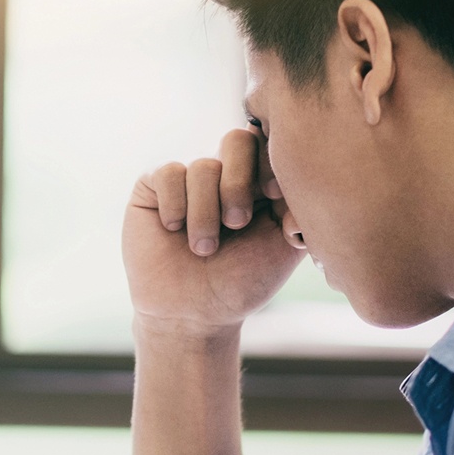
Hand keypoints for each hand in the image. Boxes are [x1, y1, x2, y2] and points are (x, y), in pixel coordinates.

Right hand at [123, 127, 304, 335]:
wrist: (192, 313)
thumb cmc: (240, 283)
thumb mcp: (284, 247)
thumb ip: (300, 209)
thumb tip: (299, 178)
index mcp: (260, 182)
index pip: (270, 147)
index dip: (271, 166)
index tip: (272, 195)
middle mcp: (225, 173)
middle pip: (237, 140)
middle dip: (239, 183)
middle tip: (237, 223)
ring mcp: (188, 177)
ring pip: (203, 167)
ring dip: (206, 214)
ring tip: (203, 248)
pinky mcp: (153, 185)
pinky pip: (169, 174)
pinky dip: (176, 206)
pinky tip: (174, 230)